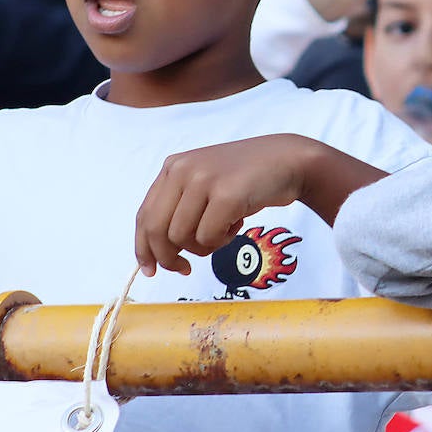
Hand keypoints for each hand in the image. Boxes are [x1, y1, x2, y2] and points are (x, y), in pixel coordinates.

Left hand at [134, 134, 385, 275]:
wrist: (288, 161)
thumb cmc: (247, 179)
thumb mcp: (205, 184)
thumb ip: (180, 207)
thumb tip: (158, 252)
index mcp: (173, 167)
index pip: (144, 215)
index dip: (143, 248)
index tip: (151, 270)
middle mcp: (182, 170)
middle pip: (157, 231)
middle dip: (168, 257)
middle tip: (185, 269)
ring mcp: (203, 180)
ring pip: (182, 238)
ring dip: (203, 247)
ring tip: (224, 232)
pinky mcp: (225, 195)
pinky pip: (208, 237)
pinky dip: (222, 241)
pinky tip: (237, 225)